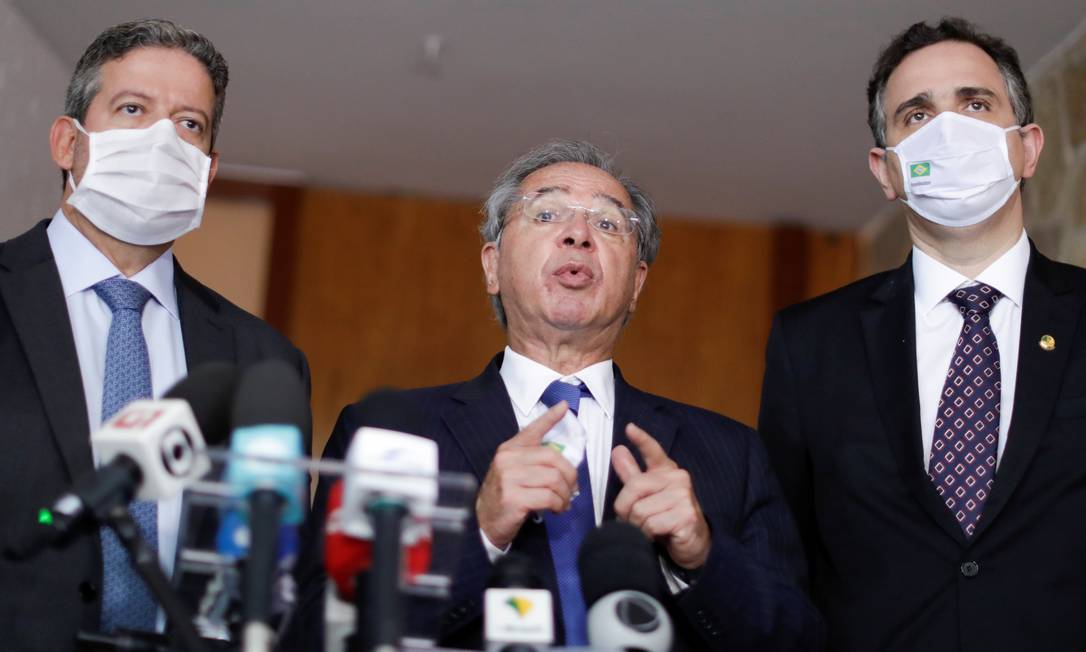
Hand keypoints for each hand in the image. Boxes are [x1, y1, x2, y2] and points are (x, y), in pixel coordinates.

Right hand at [476, 403, 577, 548]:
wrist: (483, 521)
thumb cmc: (504, 494)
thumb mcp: (513, 470)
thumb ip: (532, 459)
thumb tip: (563, 456)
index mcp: (509, 449)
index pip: (532, 429)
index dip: (550, 417)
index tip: (564, 406)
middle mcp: (507, 459)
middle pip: (553, 458)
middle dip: (569, 475)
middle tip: (572, 488)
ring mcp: (508, 478)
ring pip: (553, 479)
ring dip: (565, 493)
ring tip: (563, 502)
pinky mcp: (513, 498)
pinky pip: (548, 497)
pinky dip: (558, 504)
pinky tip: (557, 509)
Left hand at [612, 423, 710, 569]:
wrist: (694, 544)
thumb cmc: (668, 519)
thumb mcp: (648, 496)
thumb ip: (632, 475)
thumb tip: (618, 451)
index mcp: (667, 471)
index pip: (654, 451)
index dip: (641, 440)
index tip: (630, 429)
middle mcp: (678, 478)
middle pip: (634, 487)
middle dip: (626, 509)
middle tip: (634, 520)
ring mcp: (684, 496)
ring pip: (640, 509)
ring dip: (638, 525)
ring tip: (649, 529)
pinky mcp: (687, 515)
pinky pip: (651, 524)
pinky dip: (648, 534)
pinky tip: (659, 535)